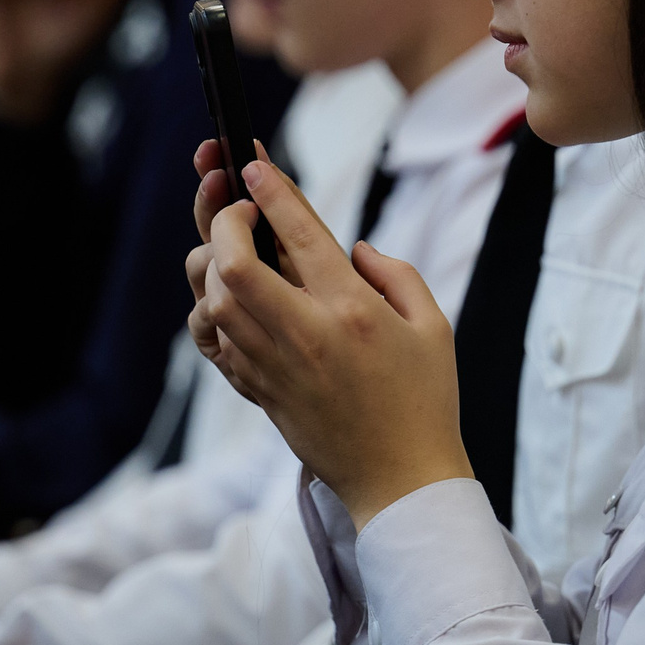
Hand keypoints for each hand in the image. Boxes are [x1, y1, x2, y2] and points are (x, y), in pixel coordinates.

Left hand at [187, 156, 469, 530]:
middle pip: (233, 264)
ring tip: (232, 249)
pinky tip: (227, 297)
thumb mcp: (434, 325)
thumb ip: (396, 274)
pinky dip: (210, 310)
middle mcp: (305, 335)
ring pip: (214, 301)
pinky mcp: (258, 391)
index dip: (271, 190)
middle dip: (224, 223)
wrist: (400, 480)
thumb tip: (353, 249)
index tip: (254, 163)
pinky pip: (214, 341)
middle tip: (237, 208)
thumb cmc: (425, 400)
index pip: (298, 235)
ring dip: (213, 265)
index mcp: (353, 312)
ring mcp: (274, 366)